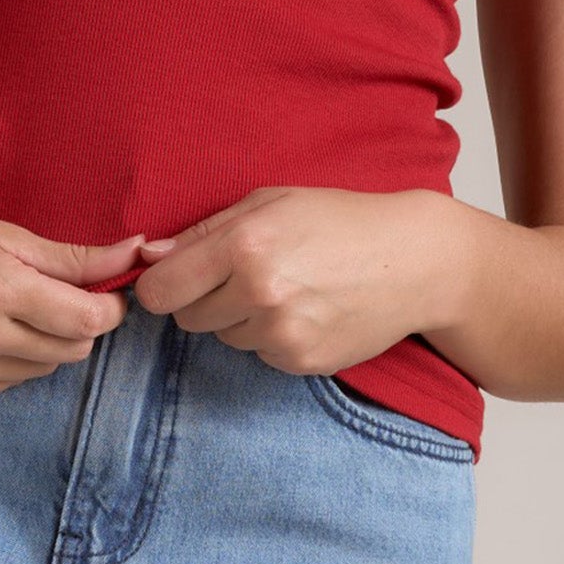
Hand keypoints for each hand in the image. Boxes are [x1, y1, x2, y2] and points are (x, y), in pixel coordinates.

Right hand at [0, 197, 148, 403]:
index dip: (109, 309)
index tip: (106, 294)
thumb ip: (77, 258)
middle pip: (71, 352)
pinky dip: (10, 361)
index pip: (86, 321)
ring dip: (43, 344)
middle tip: (56, 297)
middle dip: (77, 326)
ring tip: (10, 310)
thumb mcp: (11, 237)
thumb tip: (138, 254)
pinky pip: (7, 384)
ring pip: (41, 370)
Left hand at [129, 186, 459, 372]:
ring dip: (240, 318)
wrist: (414, 260)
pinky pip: (260, 354)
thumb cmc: (340, 221)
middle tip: (241, 276)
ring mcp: (282, 333)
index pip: (159, 290)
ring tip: (287, 288)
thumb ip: (204, 231)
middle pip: (186, 318)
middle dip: (202, 299)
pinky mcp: (302, 361)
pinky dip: (272, 337)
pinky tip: (306, 310)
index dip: (160, 285)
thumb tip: (149, 256)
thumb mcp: (270, 202)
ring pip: (224, 338)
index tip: (174, 278)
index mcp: (245, 245)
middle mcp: (260, 293)